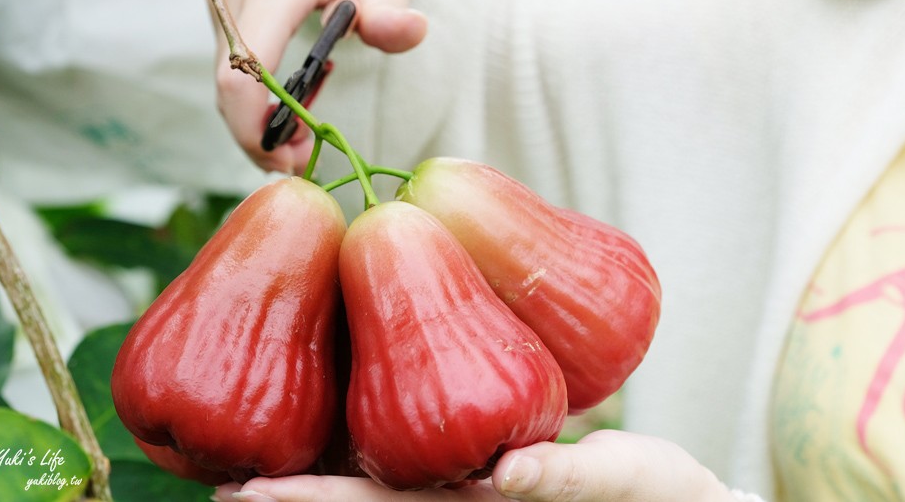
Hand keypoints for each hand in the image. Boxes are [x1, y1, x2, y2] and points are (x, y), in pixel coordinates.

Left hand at [212, 430, 740, 501]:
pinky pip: (430, 443)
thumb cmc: (657, 496)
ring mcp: (471, 481)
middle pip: (364, 494)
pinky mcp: (492, 458)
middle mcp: (460, 496)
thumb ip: (562, 477)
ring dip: (324, 466)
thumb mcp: (614, 481)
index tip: (240, 493)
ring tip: (260, 448)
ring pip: (385, 473)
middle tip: (222, 476)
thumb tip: (505, 474)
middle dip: (298, 489)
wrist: (683, 500)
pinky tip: (352, 411)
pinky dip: (378, 436)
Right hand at [214, 0, 427, 173]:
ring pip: (223, 79)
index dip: (256, 123)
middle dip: (258, 134)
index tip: (288, 160)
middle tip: (301, 162)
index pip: (245, 64)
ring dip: (255, 120)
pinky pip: (227, 64)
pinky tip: (289, 109)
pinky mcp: (220, 4)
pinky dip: (252, 98)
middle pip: (227, 83)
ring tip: (302, 138)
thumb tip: (408, 32)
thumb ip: (394, 7)